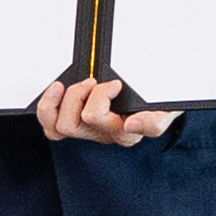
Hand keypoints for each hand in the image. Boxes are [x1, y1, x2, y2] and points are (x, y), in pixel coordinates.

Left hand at [31, 75, 175, 146]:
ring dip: (65, 100)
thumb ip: (155, 120)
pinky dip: (49, 108)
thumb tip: (131, 125)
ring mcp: (90, 130)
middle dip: (82, 95)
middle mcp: (107, 133)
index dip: (109, 105)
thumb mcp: (166, 109)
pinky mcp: (76, 124)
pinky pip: (52, 127)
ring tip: (79, 84)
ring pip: (62, 127)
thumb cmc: (155, 103)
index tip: (118, 89)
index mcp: (128, 131)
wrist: (151, 99)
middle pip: (79, 123)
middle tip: (95, 81)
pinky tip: (58, 91)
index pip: (112, 125)